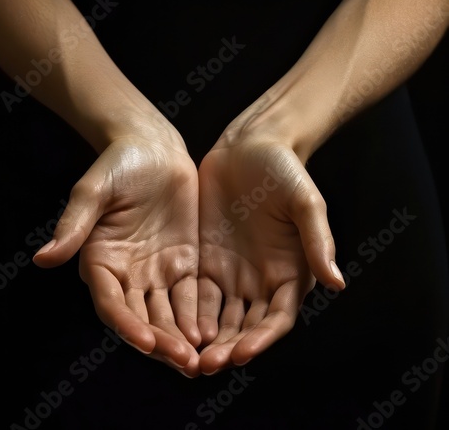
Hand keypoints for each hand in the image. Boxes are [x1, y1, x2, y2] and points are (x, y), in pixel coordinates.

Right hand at [33, 133, 200, 377]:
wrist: (155, 148)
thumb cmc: (119, 163)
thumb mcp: (94, 190)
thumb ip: (75, 224)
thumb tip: (43, 259)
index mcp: (101, 261)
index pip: (111, 303)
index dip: (126, 324)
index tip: (145, 341)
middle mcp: (128, 273)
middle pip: (142, 316)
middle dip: (161, 341)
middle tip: (182, 362)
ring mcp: (157, 269)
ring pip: (168, 313)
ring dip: (181, 337)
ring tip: (199, 361)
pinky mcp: (184, 262)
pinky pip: (192, 294)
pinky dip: (198, 315)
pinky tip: (211, 333)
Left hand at [196, 137, 344, 373]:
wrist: (250, 146)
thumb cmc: (284, 171)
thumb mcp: (305, 203)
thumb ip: (317, 241)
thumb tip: (337, 283)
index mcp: (289, 272)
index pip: (277, 317)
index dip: (261, 338)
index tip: (241, 352)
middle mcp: (260, 279)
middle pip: (245, 325)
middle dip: (228, 346)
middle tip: (207, 365)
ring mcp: (231, 270)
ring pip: (218, 315)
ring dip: (205, 337)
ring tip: (187, 355)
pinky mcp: (205, 258)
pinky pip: (194, 291)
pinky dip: (187, 311)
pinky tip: (173, 322)